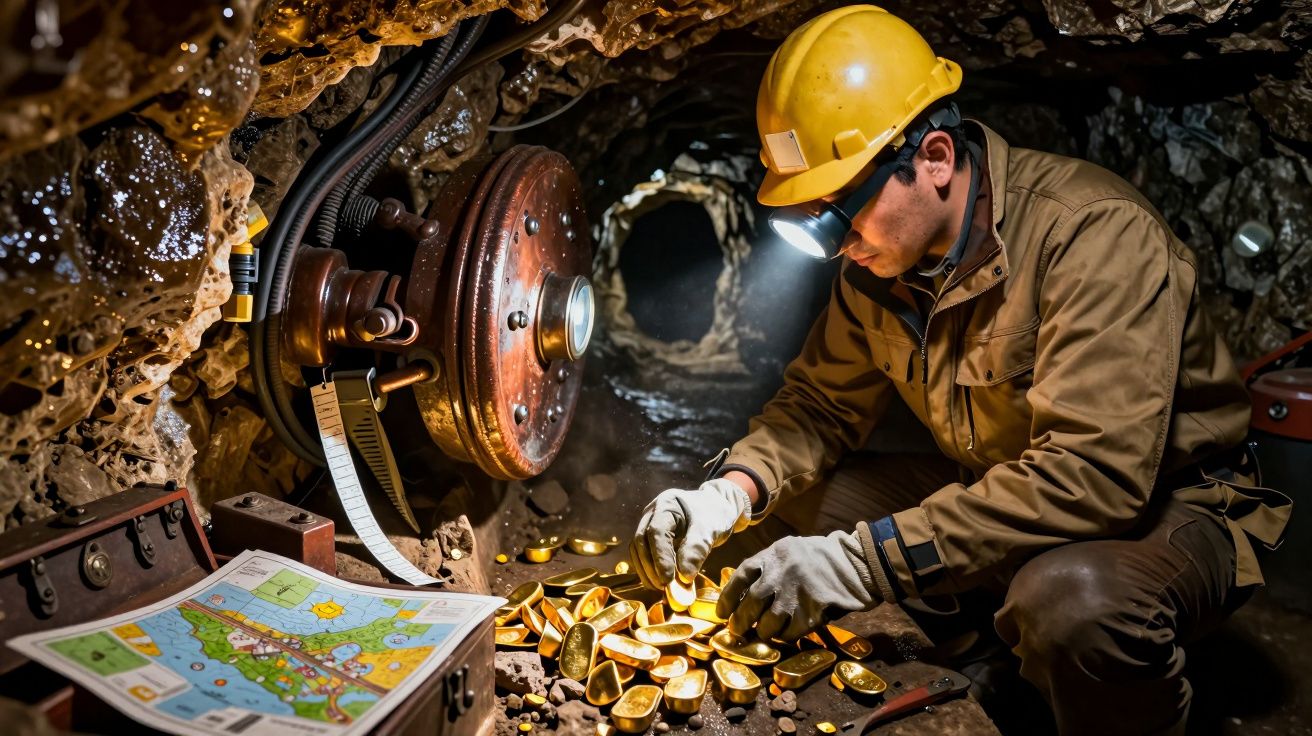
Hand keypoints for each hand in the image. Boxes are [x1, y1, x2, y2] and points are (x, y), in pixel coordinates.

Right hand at [631, 478, 751, 587]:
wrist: (715, 508)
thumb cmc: (714, 514)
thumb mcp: (711, 529)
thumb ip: (697, 549)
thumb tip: (684, 576)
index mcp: (667, 504)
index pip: (656, 532)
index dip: (660, 557)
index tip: (667, 579)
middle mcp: (652, 513)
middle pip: (641, 541)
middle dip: (651, 567)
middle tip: (665, 587)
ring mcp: (648, 524)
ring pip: (638, 550)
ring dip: (647, 571)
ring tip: (662, 588)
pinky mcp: (649, 537)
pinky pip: (642, 555)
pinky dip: (648, 570)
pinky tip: (660, 583)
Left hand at [716, 530, 879, 641]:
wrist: (858, 562)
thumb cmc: (822, 557)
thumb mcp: (791, 550)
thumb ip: (770, 566)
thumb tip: (745, 593)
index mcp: (774, 554)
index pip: (741, 576)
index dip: (728, 597)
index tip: (722, 613)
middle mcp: (781, 571)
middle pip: (751, 602)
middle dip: (741, 620)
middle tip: (737, 631)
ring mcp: (797, 592)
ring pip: (769, 622)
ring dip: (764, 632)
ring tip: (764, 634)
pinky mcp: (813, 610)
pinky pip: (791, 632)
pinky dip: (786, 636)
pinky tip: (786, 635)